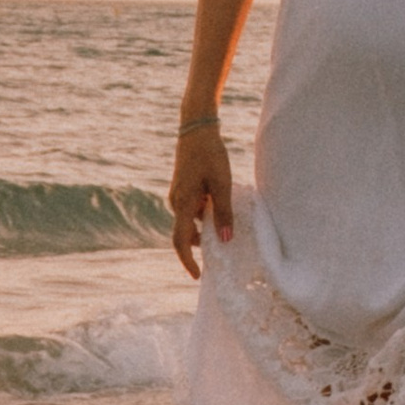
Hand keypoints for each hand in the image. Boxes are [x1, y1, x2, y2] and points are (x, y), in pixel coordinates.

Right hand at [169, 123, 234, 274]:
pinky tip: (221, 210)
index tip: (197, 276)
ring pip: (191, 221)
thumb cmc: (210, 154)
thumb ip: (224, 213)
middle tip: (222, 254)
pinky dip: (205, 216)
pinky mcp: (184, 188)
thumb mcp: (222, 184)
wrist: (196, 128)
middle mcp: (176, 202)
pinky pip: (193, 210)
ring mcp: (179, 194)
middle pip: (186, 234)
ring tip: (227, 229)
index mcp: (183, 204)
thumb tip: (225, 241)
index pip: (180, 241)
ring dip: (206, 229)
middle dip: (201, 246)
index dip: (187, 261)